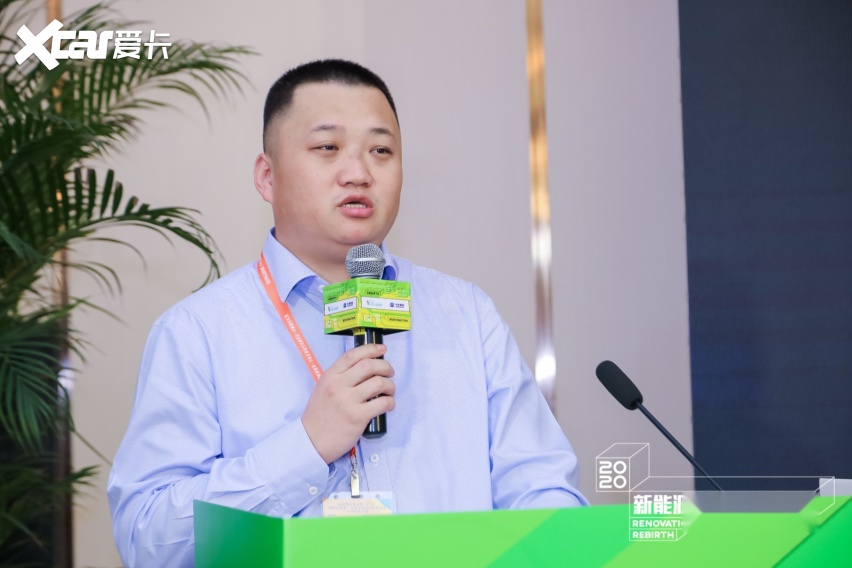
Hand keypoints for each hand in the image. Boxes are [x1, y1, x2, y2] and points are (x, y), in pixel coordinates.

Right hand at [301, 343, 394, 463]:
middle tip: (390, 372)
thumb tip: (365, 367)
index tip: (382, 349)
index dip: (371, 349)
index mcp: (330, 376)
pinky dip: (390, 402)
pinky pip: (382, 403)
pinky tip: (388, 404)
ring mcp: (348, 401)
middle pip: (369, 365)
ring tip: (389, 391)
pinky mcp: (358, 416)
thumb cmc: (319, 415)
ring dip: (390, 385)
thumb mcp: (323, 388)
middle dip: (385, 366)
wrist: (311, 440)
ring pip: (379, 383)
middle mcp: (339, 385)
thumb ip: (340, 376)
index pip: (353, 355)